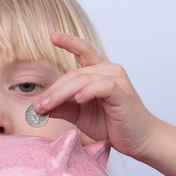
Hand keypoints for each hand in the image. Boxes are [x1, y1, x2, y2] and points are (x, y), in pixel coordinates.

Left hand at [33, 32, 156, 157]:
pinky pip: (102, 87)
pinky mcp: (122, 93)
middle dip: (53, 90)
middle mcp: (109, 70)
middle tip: (37, 106)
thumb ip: (62, 106)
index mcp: (99, 72)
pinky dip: (87, 92)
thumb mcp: (79, 115)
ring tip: (46, 106)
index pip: (83, 51)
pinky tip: (78, 99)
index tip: (52, 35)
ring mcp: (117, 80)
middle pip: (74, 74)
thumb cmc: (111, 125)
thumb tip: (38, 106)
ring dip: (61, 93)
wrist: (138, 140)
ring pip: (83, 79)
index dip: (69, 42)